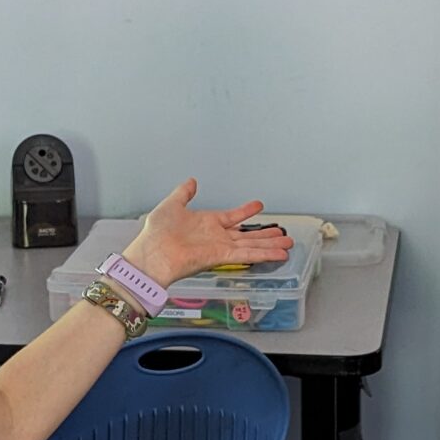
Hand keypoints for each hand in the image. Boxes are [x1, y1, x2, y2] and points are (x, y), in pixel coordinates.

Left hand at [126, 179, 294, 288]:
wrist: (150, 255)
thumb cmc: (155, 234)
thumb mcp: (170, 205)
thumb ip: (183, 194)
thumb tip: (191, 181)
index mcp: (206, 224)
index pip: (232, 217)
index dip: (245, 212)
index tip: (259, 206)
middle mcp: (216, 237)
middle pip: (247, 236)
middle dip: (266, 236)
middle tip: (283, 235)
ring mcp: (220, 248)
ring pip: (251, 246)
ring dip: (270, 246)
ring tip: (288, 244)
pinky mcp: (221, 258)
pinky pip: (246, 255)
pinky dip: (263, 255)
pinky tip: (279, 255)